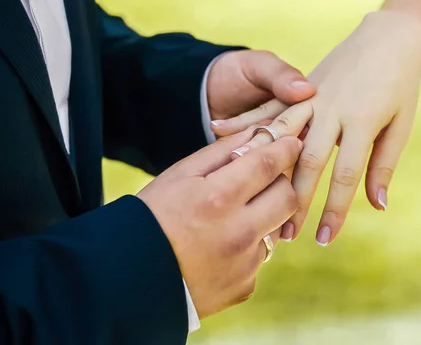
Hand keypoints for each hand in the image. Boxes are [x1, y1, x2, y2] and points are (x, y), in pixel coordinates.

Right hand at [137, 129, 301, 317]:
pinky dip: (249, 247)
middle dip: (282, 182)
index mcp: (218, 198)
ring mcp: (244, 263)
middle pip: (287, 197)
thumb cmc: (151, 216)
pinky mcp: (245, 286)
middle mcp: (238, 232)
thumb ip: (221, 152)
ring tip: (235, 216)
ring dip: (266, 215)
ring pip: (278, 228)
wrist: (128, 279)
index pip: (268, 164)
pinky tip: (222, 247)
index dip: (285, 149)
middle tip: (266, 179)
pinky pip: (260, 257)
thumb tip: (258, 132)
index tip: (292, 142)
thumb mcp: (179, 176)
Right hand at [212, 12, 420, 244]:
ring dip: (266, 167)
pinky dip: (245, 119)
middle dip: (296, 199)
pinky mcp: (300, 85)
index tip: (325, 239)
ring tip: (250, 196)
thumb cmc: (400, 85)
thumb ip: (383, 165)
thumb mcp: (400, 125)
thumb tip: (376, 207)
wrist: (389, 37)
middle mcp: (332, 107)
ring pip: (282, 134)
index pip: (345, 173)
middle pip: (308, 160)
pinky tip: (219, 131)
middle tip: (287, 235)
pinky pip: (269, 103)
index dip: (334, 209)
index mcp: (362, 120)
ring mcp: (313, 94)